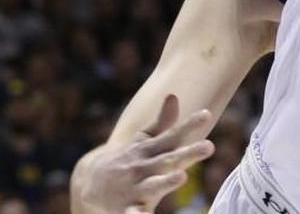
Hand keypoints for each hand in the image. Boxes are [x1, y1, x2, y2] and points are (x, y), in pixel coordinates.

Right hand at [75, 95, 214, 213]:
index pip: (171, 136)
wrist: (89, 186)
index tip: (206, 114)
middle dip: (187, 153)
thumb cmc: (127, 161)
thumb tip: (173, 96)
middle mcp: (142, 167)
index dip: (188, 125)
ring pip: (152, 185)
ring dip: (166, 181)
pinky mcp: (126, 209)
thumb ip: (161, 123)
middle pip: (167, 160)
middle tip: (209, 146)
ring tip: (182, 176)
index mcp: (148, 150)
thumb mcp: (142, 142)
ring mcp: (134, 188)